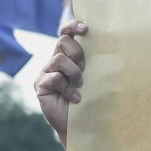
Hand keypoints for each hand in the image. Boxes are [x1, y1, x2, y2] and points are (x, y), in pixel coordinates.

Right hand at [34, 21, 87, 146]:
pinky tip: (74, 99)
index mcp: (68, 56)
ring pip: (59, 59)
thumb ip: (94, 63)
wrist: (80, 124)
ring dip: (74, 72)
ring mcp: (45, 72)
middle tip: (85, 69)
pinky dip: (68, 89)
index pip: (66, 33)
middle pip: (62, 41)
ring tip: (80, 86)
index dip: (73, 26)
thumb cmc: (90, 100)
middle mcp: (55, 61)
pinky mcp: (40, 85)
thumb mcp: (94, 78)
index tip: (86, 28)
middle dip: (77, 52)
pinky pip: (54, 78)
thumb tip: (111, 47)